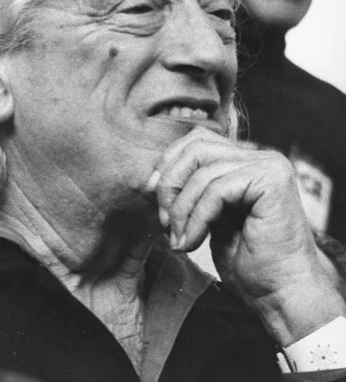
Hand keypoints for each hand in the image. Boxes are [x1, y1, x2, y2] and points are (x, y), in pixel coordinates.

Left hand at [148, 127, 345, 345]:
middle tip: (164, 220)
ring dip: (181, 208)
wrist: (281, 292)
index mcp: (246, 160)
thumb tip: (153, 180)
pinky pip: (216, 190)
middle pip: (196, 148)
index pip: (197, 141)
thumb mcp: (208, 216)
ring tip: (178, 238)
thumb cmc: (246, 259)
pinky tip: (191, 241)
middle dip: (170, 184)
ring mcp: (268, 166)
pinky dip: (196, 218)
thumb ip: (190, 191)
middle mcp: (260, 156)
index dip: (168, 165)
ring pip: (203, 171)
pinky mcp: (270, 182)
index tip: (152, 194)